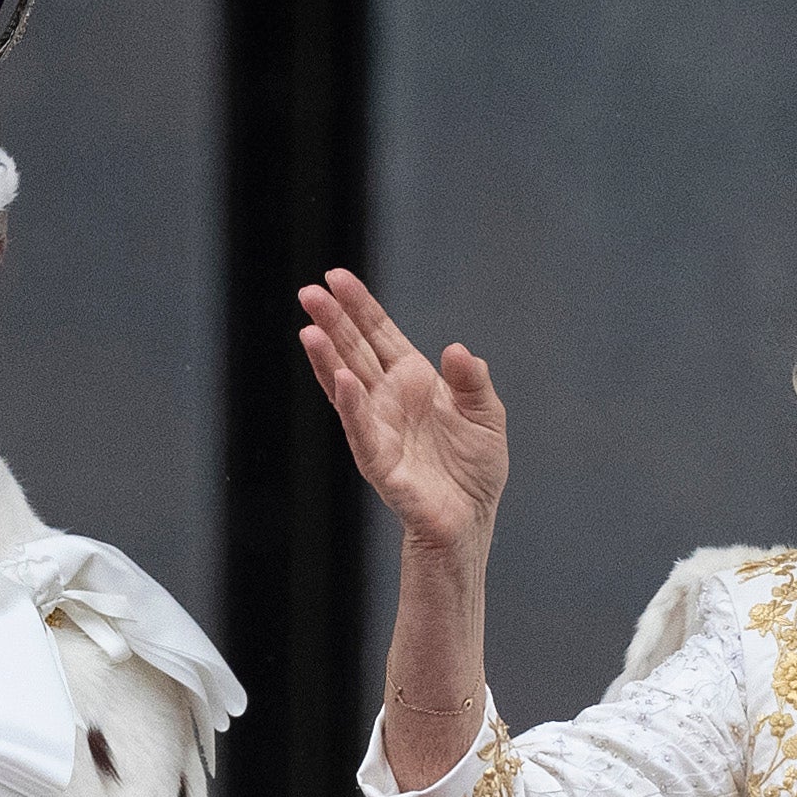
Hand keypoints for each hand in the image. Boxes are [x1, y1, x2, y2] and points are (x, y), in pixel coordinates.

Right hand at [298, 270, 506, 561]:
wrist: (470, 520)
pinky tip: (343, 377)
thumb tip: (455, 349)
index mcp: (412, 379)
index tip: (336, 277)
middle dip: (332, 322)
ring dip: (328, 358)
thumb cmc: (474, 468)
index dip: (360, 306)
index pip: (379, 334)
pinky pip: (361, 428)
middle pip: (355, 351)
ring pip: (346, 386)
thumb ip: (473, 380)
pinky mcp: (379, 461)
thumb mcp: (486, 414)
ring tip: (310, 330)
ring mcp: (379, 428)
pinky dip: (352, 403)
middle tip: (309, 292)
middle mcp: (388, 399)